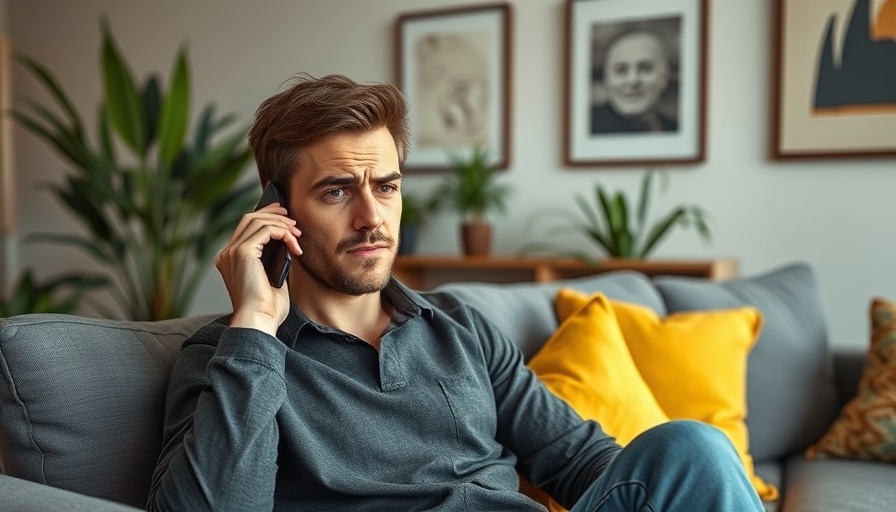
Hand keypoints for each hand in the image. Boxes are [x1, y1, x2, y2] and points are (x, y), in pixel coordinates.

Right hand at [215, 203, 302, 335]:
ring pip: (257, 221)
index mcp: (231, 261)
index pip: (245, 229)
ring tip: (297, 235)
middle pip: (249, 218)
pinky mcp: (243, 252)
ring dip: (282, 224)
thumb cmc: (267, 308)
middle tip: (293, 220)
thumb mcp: (272, 278)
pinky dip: (282, 232)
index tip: (284, 217)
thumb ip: (274, 260)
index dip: (265, 217)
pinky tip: (294, 243)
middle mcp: (227, 254)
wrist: (259, 320)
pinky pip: (265, 230)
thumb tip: (287, 244)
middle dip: (273, 214)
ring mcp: (232, 252)